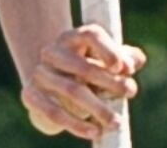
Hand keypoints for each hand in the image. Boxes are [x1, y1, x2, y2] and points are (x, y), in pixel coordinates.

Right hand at [20, 24, 146, 139]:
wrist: (51, 90)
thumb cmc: (87, 72)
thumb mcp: (106, 62)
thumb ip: (124, 59)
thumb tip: (136, 60)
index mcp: (72, 38)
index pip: (90, 35)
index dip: (109, 50)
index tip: (125, 69)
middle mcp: (53, 52)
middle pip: (84, 66)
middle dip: (111, 83)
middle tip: (130, 93)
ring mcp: (39, 73)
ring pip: (72, 90)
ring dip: (98, 108)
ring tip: (116, 122)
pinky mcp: (30, 94)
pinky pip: (53, 112)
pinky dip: (76, 124)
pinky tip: (94, 131)